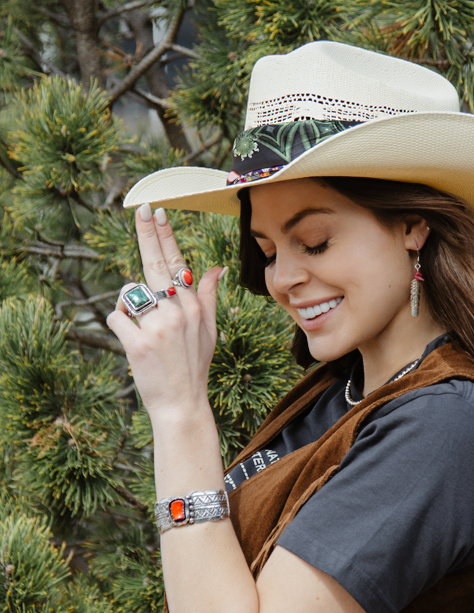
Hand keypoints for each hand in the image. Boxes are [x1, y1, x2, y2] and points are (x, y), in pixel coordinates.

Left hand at [107, 203, 225, 421]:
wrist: (182, 404)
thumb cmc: (193, 367)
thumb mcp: (208, 331)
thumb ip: (210, 296)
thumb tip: (218, 267)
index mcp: (194, 307)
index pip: (178, 263)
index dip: (165, 236)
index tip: (157, 212)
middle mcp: (178, 312)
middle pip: (156, 264)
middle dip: (148, 233)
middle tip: (142, 208)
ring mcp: (158, 327)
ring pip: (130, 293)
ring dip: (128, 305)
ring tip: (142, 329)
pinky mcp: (137, 343)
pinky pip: (116, 316)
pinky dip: (118, 324)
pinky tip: (131, 339)